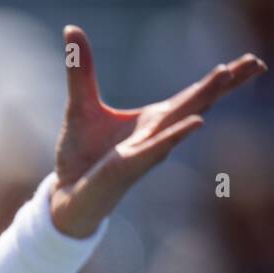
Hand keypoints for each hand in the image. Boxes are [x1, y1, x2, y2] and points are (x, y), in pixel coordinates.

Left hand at [49, 25, 265, 236]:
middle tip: (257, 63)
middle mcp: (157, 134)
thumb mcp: (80, 105)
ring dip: (204, 99)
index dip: (221, 78)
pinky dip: (175, 134)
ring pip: (180, 121)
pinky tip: (197, 121)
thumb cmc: (81, 156)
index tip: (250, 62)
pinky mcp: (128, 166)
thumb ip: (81, 69)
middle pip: (197, 103)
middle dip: (226, 83)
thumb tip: (71, 30)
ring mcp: (145, 150)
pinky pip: (155, 148)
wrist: (66, 194)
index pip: (193, 94)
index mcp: (153, 119)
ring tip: (228, 75)